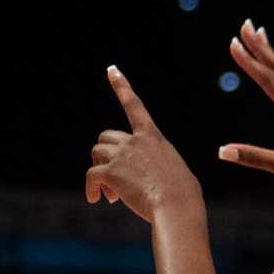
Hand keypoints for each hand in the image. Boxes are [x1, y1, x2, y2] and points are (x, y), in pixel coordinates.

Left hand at [86, 66, 201, 221]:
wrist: (176, 204)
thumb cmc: (183, 193)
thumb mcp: (174, 169)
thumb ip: (158, 165)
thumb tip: (152, 178)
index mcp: (152, 136)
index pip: (134, 105)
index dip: (121, 86)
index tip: (111, 69)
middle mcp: (134, 141)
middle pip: (105, 136)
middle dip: (105, 154)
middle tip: (113, 178)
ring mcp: (121, 155)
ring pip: (96, 155)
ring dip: (100, 172)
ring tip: (111, 194)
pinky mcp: (110, 172)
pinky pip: (91, 176)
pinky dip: (91, 189)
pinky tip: (98, 199)